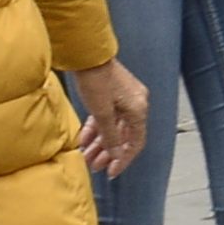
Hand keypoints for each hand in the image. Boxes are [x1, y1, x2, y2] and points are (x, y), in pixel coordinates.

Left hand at [68, 57, 146, 175]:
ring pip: (113, 127)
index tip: (112, 171)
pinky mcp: (112, 94)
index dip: (123, 158)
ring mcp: (124, 99)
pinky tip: (84, 138)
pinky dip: (96, 128)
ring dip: (101, 142)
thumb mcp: (102, 111)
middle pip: (123, 136)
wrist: (86, 53)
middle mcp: (135, 105)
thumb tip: (117, 155)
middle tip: (95, 165)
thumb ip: (110, 136)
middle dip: (108, 152)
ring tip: (87, 155)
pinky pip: (106, 117)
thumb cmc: (95, 77)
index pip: (135, 142)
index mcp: (139, 109)